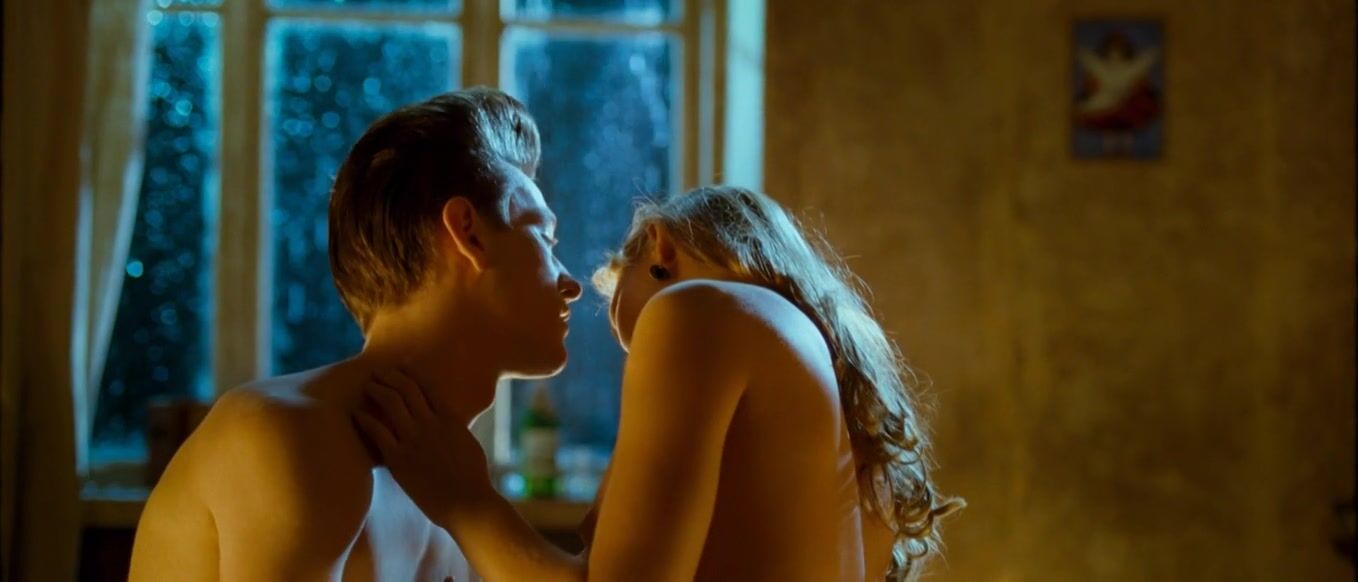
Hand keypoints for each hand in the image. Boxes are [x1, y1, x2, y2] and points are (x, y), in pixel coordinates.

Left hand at [352, 369, 492, 528]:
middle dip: (390, 376)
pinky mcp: (399, 459)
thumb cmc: (473, 478)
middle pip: (406, 389)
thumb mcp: (468, 443)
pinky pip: (377, 432)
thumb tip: (449, 421)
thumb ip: (455, 428)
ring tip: (368, 386)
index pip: (428, 387)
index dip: (412, 373)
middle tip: (379, 372)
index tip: (401, 366)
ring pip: (391, 403)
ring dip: (378, 390)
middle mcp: (431, 424)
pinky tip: (357, 414)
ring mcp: (414, 440)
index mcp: (450, 419)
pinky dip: (365, 419)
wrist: (467, 503)